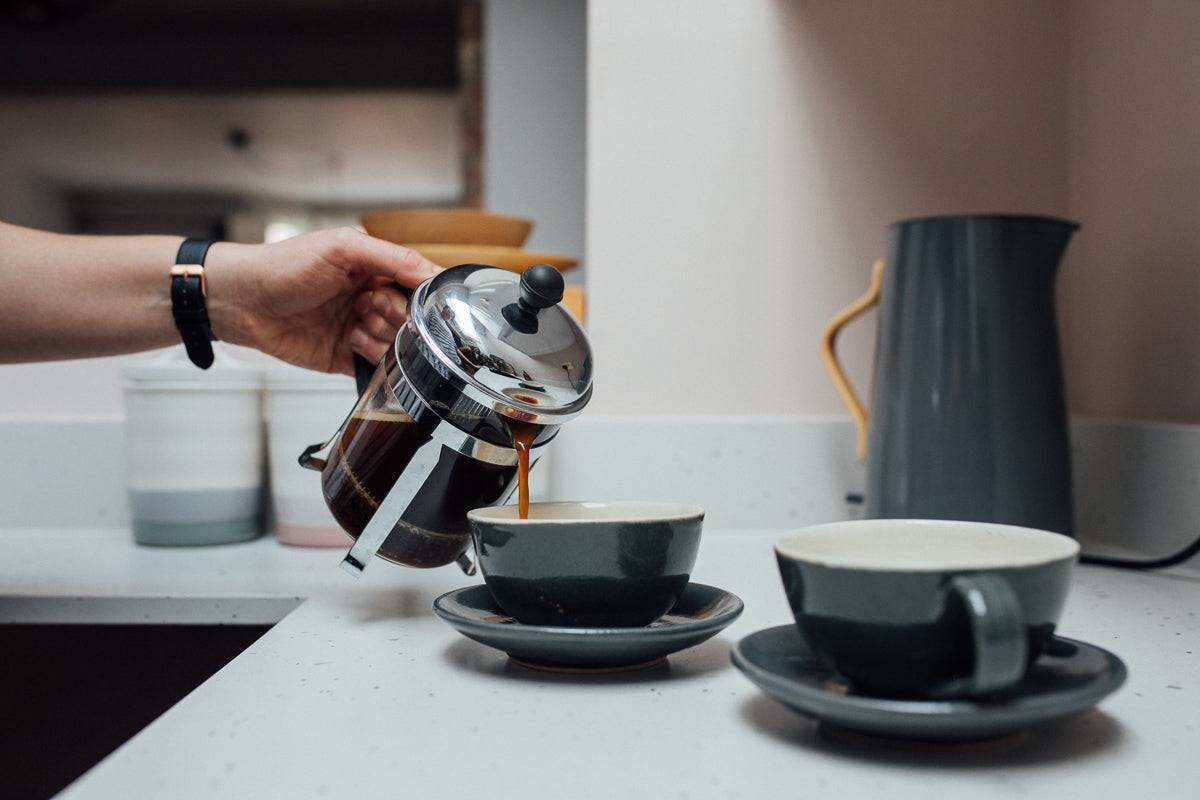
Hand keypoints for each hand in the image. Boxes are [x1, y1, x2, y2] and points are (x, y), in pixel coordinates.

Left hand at [207, 227, 441, 374]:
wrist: (240, 302)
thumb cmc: (282, 266)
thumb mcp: (342, 247)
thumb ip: (392, 258)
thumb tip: (433, 273)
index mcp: (375, 269)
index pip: (420, 284)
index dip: (421, 295)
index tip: (412, 297)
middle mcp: (371, 299)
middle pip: (413, 318)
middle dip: (395, 314)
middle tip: (368, 305)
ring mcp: (360, 329)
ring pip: (399, 344)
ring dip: (380, 334)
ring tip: (353, 322)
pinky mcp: (347, 358)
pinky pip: (379, 367)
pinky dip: (371, 356)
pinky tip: (350, 340)